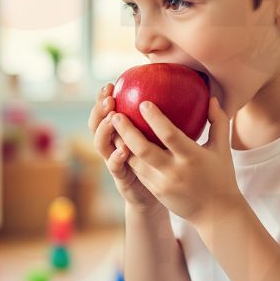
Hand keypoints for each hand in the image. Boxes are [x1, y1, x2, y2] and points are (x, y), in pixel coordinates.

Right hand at [88, 83, 161, 212]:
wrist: (158, 196)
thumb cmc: (161, 162)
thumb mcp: (161, 138)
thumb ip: (163, 119)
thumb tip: (184, 94)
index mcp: (119, 133)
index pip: (105, 112)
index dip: (103, 98)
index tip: (111, 84)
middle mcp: (112, 146)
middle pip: (96, 125)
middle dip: (99, 110)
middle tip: (110, 99)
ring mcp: (113, 162)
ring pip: (101, 144)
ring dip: (104, 130)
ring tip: (113, 118)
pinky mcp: (121, 178)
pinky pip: (115, 167)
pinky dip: (117, 158)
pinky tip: (124, 150)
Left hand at [109, 97, 244, 226]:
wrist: (215, 213)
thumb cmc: (220, 175)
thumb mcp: (222, 149)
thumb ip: (219, 122)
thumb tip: (212, 98)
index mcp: (191, 157)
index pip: (169, 135)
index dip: (155, 118)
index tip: (143, 103)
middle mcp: (174, 171)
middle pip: (143, 148)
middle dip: (126, 130)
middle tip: (116, 114)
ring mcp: (162, 183)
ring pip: (134, 161)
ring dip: (121, 143)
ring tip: (111, 126)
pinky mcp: (155, 190)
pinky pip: (137, 170)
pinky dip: (127, 156)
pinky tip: (119, 143)